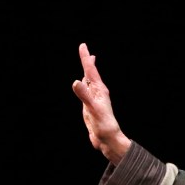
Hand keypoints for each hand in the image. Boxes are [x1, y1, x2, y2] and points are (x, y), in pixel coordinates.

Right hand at [72, 43, 130, 164]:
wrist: (108, 139)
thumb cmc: (104, 124)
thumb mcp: (92, 109)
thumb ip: (84, 95)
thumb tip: (76, 81)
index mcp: (100, 90)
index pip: (91, 70)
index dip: (86, 58)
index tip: (83, 45)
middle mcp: (98, 93)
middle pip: (91, 73)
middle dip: (87, 61)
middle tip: (84, 49)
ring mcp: (94, 99)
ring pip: (89, 81)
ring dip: (87, 71)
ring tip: (87, 62)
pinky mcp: (90, 107)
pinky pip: (86, 91)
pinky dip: (84, 84)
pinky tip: (84, 84)